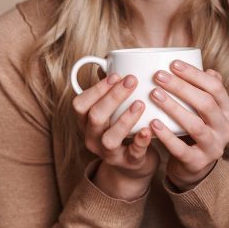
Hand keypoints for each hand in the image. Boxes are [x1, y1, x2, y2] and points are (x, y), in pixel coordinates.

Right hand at [72, 73, 158, 200]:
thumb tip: (113, 61)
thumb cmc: (123, 129)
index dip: (96, 89)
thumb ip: (110, 90)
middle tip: (132, 80)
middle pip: (94, 117)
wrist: (133, 166)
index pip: (80, 104)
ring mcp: (108, 153)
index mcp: (86, 122)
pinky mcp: (128, 163)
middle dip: (113, 96)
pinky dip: (141, 141)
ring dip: (124, 119)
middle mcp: (92, 138)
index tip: (116, 75)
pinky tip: (149, 129)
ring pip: (109, 138)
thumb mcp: (112, 111)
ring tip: (140, 103)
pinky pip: (132, 153)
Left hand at [147, 60, 228, 190]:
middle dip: (181, 87)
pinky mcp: (198, 163)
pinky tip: (152, 123)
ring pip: (195, 125)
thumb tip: (208, 69)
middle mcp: (226, 129)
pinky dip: (166, 135)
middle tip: (158, 76)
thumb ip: (206, 91)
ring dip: (173, 108)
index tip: (173, 63)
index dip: (195, 74)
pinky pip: (181, 149)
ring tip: (154, 94)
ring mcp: (214, 147)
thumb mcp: (205, 110)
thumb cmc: (196, 129)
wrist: (194, 166)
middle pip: (206, 103)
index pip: (215, 87)